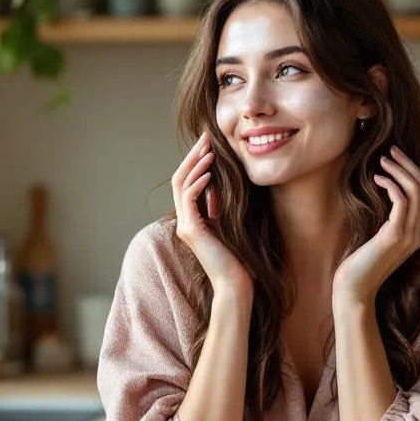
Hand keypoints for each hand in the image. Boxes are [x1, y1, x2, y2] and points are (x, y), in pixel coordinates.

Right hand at [172, 133, 251, 297]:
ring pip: (181, 185)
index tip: (209, 144)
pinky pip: (189, 199)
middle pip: (180, 178)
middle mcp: (185, 221)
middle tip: (205, 137)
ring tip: (208, 150)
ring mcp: (185, 225)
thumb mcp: (229, 223)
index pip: (187, 182)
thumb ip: (220, 205)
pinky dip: (198, 183)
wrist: (236, 283)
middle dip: (193, 156)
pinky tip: (210, 173)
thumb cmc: (238, 257)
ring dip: (195, 164)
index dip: (196, 161)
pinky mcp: (191, 230)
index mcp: (192, 219)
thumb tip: (220, 183)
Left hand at [333, 146, 419, 304]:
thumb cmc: (359, 263)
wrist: (354, 289)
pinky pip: (401, 201)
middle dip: (408, 164)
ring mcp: (409, 236)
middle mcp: (418, 234)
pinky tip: (377, 178)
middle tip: (390, 150)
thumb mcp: (377, 236)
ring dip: (399, 170)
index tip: (394, 158)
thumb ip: (387, 219)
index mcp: (416, 233)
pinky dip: (391, 184)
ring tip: (382, 160)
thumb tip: (385, 193)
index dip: (411, 172)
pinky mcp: (395, 236)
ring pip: (416, 191)